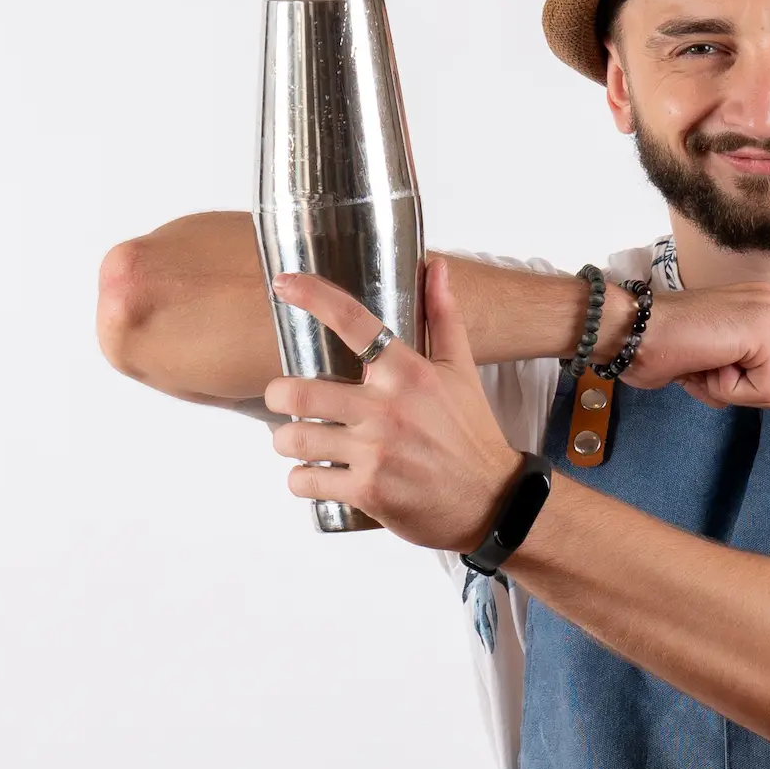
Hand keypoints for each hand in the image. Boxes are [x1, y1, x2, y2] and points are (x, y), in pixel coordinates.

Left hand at [264, 261, 521, 550]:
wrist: (491, 502)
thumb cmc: (471, 434)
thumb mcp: (461, 371)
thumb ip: (443, 316)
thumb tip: (435, 266)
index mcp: (408, 373)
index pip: (354, 322)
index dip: (313, 297)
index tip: (284, 284)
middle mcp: (387, 409)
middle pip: (298, 392)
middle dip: (277, 395)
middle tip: (283, 399)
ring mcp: (375, 453)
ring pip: (293, 439)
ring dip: (285, 441)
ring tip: (297, 440)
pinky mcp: (367, 491)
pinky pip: (305, 481)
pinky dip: (300, 479)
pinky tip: (314, 475)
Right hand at [615, 282, 769, 407]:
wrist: (629, 329)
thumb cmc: (652, 346)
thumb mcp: (703, 359)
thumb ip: (727, 368)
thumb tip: (742, 393)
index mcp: (751, 307)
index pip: (761, 370)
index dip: (725, 380)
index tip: (695, 357)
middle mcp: (766, 303)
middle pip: (769, 379)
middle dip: (728, 385)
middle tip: (695, 360)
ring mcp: (767, 313)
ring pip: (769, 388)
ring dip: (725, 388)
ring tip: (697, 359)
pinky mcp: (763, 331)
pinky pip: (766, 391)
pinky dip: (730, 390)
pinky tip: (705, 362)